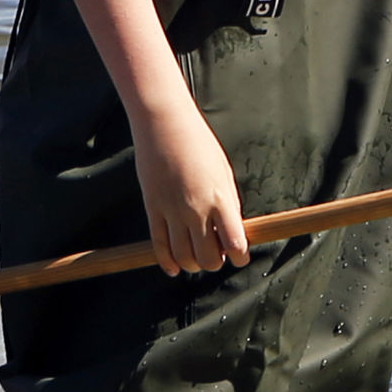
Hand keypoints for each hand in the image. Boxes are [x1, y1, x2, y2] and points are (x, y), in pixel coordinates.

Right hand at [127, 105, 251, 275]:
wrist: (164, 123)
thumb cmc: (199, 145)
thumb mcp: (223, 173)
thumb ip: (228, 205)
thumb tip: (229, 234)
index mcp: (221, 199)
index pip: (235, 244)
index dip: (239, 257)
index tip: (239, 256)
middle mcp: (197, 209)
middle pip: (208, 257)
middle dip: (215, 261)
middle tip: (215, 253)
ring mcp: (172, 210)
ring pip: (184, 256)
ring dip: (192, 264)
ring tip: (196, 258)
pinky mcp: (153, 208)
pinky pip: (159, 246)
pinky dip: (167, 262)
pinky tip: (173, 268)